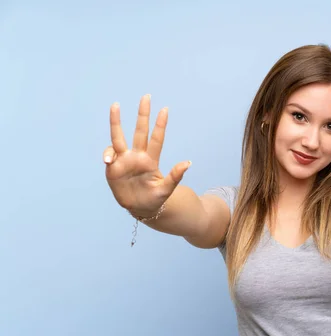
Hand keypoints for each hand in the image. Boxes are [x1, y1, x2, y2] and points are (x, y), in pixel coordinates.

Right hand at [103, 94, 190, 217]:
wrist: (139, 209)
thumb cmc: (155, 199)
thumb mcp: (166, 189)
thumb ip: (175, 176)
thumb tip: (188, 163)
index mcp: (151, 160)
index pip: (157, 139)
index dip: (160, 125)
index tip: (165, 109)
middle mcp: (137, 156)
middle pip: (140, 131)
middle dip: (143, 114)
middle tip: (147, 96)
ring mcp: (124, 160)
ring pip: (119, 137)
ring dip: (116, 121)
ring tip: (115, 105)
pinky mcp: (112, 168)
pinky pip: (109, 155)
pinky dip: (108, 154)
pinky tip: (108, 160)